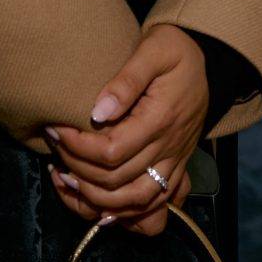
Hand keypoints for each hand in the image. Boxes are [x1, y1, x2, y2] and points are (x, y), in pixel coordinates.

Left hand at [43, 25, 208, 236]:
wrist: (206, 57)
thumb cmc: (174, 48)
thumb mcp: (154, 49)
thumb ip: (127, 80)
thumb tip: (98, 113)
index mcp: (161, 119)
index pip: (111, 151)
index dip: (77, 147)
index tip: (56, 129)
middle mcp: (169, 147)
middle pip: (116, 180)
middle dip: (77, 168)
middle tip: (54, 148)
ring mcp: (175, 160)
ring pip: (135, 200)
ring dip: (97, 198)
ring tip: (67, 178)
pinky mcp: (177, 166)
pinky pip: (155, 203)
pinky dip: (127, 213)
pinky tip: (100, 207)